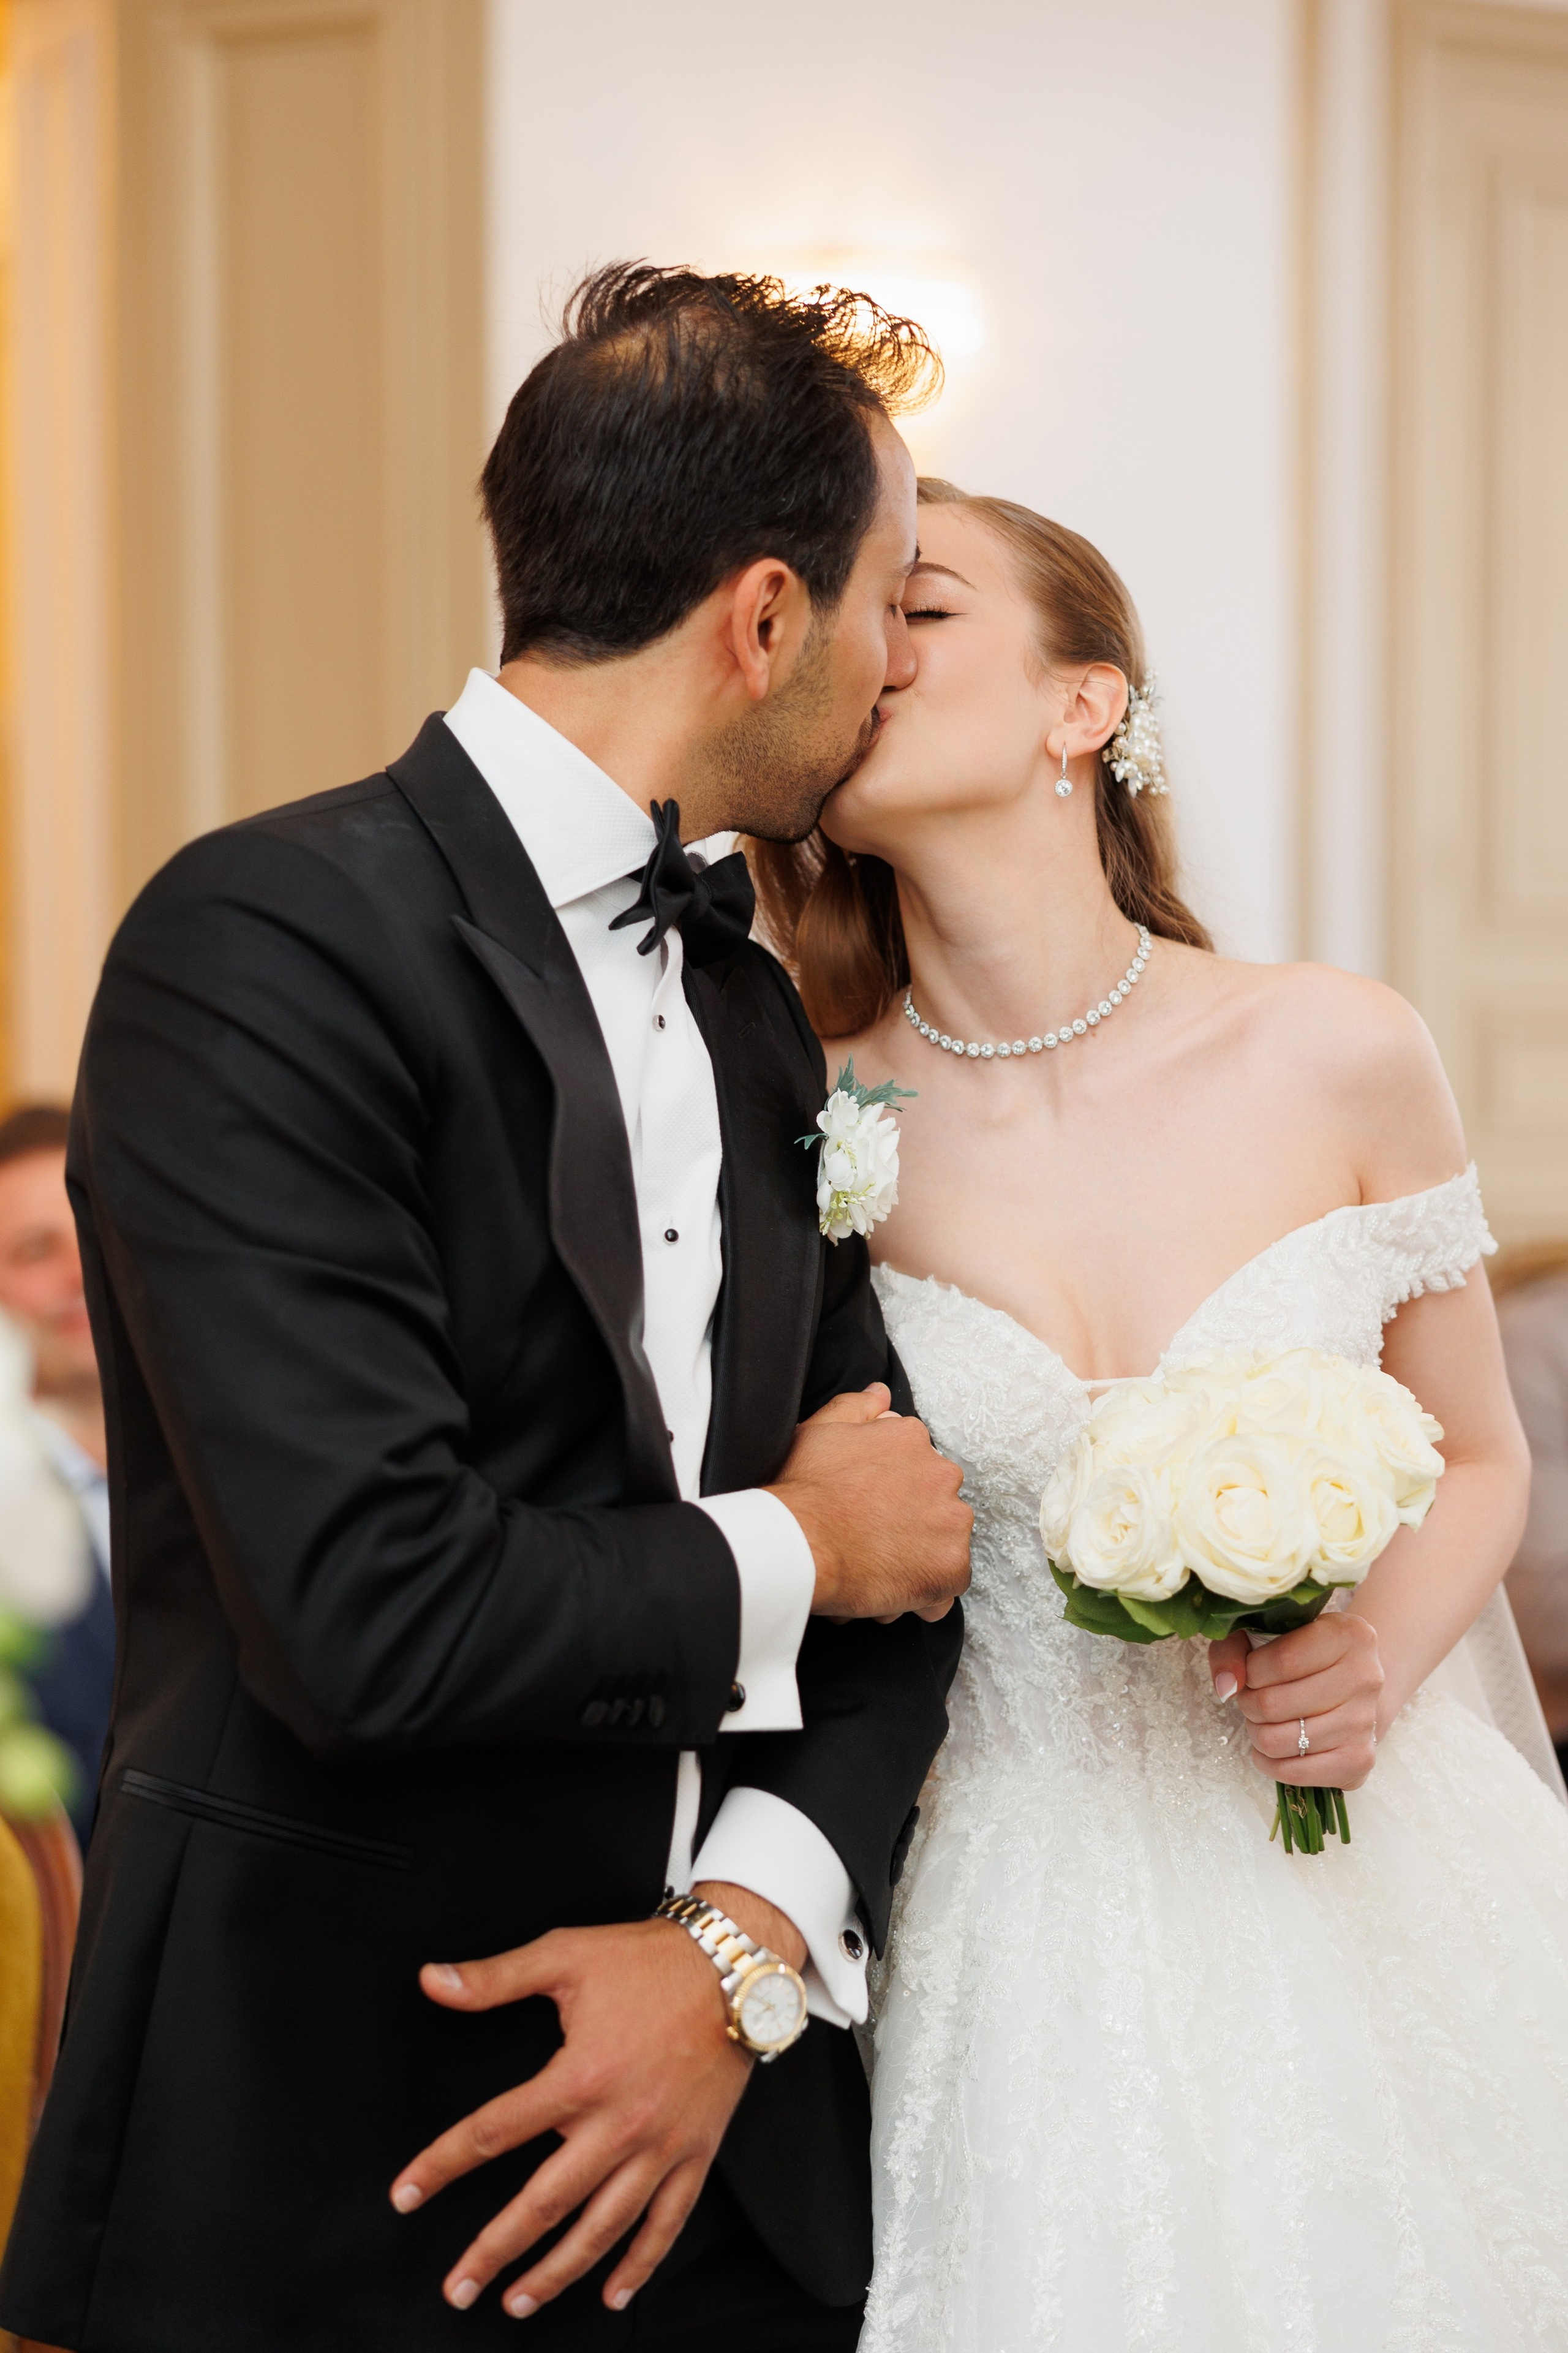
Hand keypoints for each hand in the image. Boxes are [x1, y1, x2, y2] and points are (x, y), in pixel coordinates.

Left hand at [390, 1917, 749, 2319]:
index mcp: (579, 2076)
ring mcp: (660, 2146)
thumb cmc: (645, 1960)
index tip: (405, 2196)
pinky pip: (667, 2223)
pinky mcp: (696, 2153)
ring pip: (602, 2228)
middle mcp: (618, 2124)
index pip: (494, 2132)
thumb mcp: (564, 1955)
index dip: (441, 2165)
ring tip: (517, 2303)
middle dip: (494, 2251)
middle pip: (544, 2204)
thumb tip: (431, 1980)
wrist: (732, 1965)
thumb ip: (494, 1977)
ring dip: (557, 2272)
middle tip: (457, 2289)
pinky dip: (641, 2265)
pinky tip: (614, 2295)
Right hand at [768, 1383, 971, 1621]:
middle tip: (867, 1544)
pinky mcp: (951, 1568)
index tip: (866, 1510)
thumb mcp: (821, 1431)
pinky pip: (945, 1589)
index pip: (916, 1467)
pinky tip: (887, 1596)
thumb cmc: (803, 1490)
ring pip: (942, 1547)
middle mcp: (942, 1475)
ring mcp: (951, 1523)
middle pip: (933, 1506)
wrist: (798, 1544)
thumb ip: (856, 1407)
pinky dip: (922, 1597)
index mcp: (912, 1439)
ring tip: (872, 1574)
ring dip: (915, 1561)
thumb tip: (881, 1392)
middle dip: (907, 1527)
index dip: (890, 1494)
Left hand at [1208, 1613, 1385, 1789]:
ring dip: (1256, 1732)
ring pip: (1278, 1741)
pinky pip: (1293, 1773)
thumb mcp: (1265, 1632)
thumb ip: (1233, 1647)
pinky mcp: (1359, 1760)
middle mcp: (1365, 1677)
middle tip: (1252, 1698)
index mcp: (1348, 1635)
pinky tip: (1271, 1745)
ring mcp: (1364, 1722)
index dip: (1251, 1671)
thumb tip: (1227, 1687)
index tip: (1249, 1672)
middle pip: (1274, 1704)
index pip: (1283, 1660)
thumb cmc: (1301, 1653)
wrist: (1350, 1686)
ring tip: (1263, 1719)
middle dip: (1248, 1703)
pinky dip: (1269, 1762)